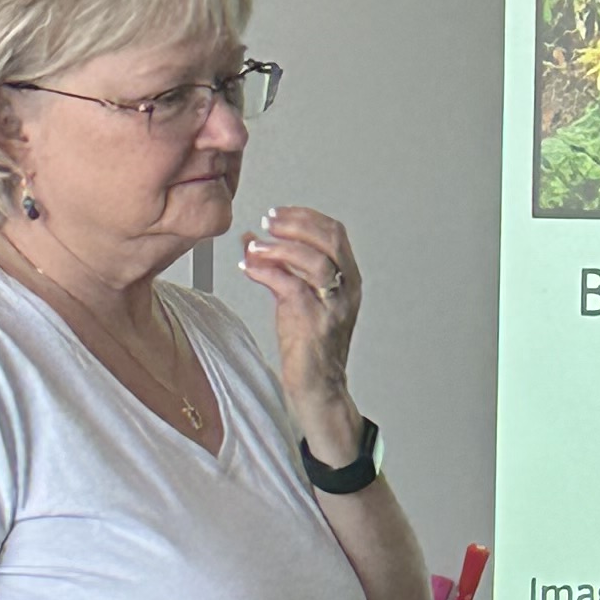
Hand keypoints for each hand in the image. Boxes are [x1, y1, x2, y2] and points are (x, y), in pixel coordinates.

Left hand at [240, 204, 362, 452]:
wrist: (317, 386)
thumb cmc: (309, 345)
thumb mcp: (297, 297)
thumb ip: (280, 267)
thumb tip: (252, 240)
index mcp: (348, 279)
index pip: (335, 232)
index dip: (305, 216)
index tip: (279, 213)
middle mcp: (346, 289)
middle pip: (330, 239)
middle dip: (296, 224)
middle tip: (269, 221)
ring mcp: (332, 305)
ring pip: (315, 260)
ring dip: (281, 247)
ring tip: (257, 247)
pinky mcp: (314, 322)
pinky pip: (292, 286)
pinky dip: (268, 272)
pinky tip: (251, 268)